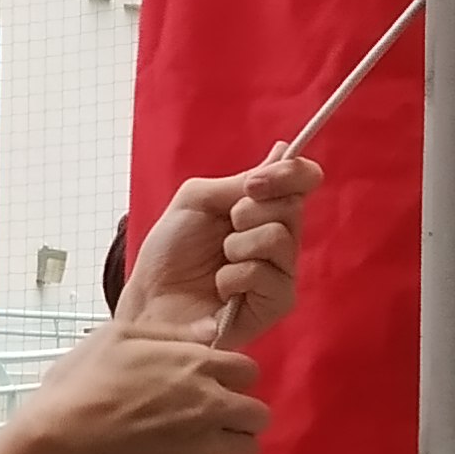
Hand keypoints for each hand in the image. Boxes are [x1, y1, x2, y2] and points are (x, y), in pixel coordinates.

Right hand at [14, 297, 269, 453]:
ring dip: (229, 448)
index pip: (249, 371)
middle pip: (259, 414)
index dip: (232, 378)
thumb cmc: (84, 383)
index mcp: (197, 364)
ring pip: (248, 450)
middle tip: (211, 420)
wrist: (65, 442)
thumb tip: (212, 330)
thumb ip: (172, 333)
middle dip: (241, 416)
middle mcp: (212, 403)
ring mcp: (206, 442)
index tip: (211, 385)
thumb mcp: (118, 337)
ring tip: (199, 447)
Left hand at [124, 150, 321, 350]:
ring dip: (237, 245)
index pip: (304, 180)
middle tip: (225, 227)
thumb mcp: (197, 201)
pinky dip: (232, 277)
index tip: (254, 183)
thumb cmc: (170, 253)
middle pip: (293, 206)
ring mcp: (282, 272)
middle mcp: (280, 238)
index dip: (290, 173)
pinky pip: (265, 274)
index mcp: (264, 209)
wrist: (150, 300)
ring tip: (219, 261)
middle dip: (248, 210)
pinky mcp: (277, 303)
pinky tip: (220, 289)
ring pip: (279, 237)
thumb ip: (240, 181)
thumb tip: (283, 150)